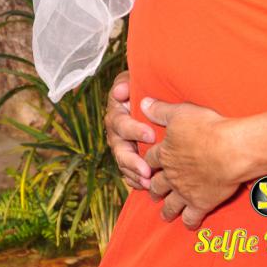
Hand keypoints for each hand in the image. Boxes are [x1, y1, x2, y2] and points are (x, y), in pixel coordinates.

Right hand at [105, 72, 155, 189]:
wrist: (148, 97)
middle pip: (119, 149)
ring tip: (148, 182)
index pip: (121, 123)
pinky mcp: (128, 157)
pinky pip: (128, 172)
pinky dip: (135, 180)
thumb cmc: (142, 85)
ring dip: (135, 174)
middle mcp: (115, 131)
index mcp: (116, 112)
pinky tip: (146, 186)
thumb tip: (121, 91)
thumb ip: (126, 83)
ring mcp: (121, 146)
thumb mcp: (133, 79)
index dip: (135, 130)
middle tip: (148, 169)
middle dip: (133, 161)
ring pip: (123, 163)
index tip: (151, 135)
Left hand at [141, 99, 241, 229]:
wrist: (230, 150)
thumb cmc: (207, 127)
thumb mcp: (181, 112)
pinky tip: (189, 224)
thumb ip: (161, 110)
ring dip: (166, 208)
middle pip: (157, 183)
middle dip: (154, 187)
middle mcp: (171, 175)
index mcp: (165, 153)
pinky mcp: (201, 203)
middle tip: (153, 189)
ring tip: (164, 212)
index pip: (150, 159)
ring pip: (170, 204)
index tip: (146, 164)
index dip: (147, 162)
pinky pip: (191, 217)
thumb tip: (143, 102)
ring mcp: (185, 191)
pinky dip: (189, 221)